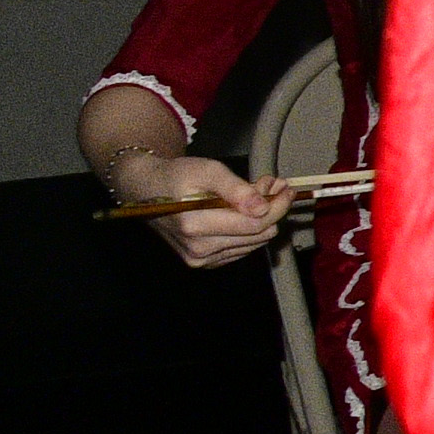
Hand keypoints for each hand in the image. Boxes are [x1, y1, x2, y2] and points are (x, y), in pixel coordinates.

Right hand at [111, 151, 285, 270]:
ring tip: (252, 194)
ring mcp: (201, 259)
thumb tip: (262, 208)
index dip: (277, 205)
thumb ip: (236, 189)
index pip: (255, 224)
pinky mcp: (205, 262)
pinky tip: (242, 210)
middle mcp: (198, 249)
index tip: (286, 187)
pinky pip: (242, 249)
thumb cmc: (176, 177)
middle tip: (266, 184)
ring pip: (254, 242)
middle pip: (258, 234)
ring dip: (261, 218)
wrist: (147, 190)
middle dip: (270, 208)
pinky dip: (249, 229)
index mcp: (195, 226)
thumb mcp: (206, 170)